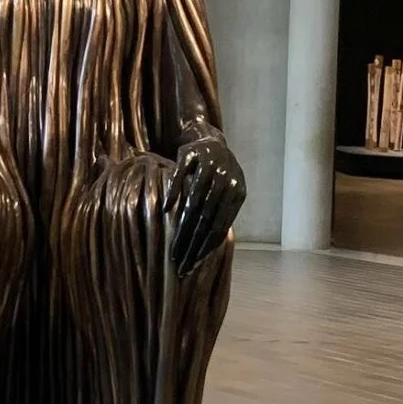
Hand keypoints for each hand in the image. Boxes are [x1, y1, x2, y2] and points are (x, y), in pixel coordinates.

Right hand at [164, 135, 245, 278]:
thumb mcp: (226, 193)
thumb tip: (211, 250)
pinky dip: (173, 193)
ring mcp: (210, 164)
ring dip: (182, 226)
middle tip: (180, 262)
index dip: (207, 246)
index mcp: (238, 191)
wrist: (210, 139)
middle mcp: (226, 177)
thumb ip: (221, 214)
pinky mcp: (191, 153)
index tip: (194, 264)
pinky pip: (180, 176)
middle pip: (207, 217)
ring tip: (173, 245)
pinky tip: (164, 211)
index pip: (221, 225)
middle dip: (193, 243)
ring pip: (195, 200)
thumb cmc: (218, 174)